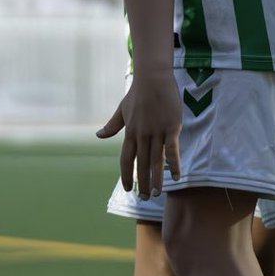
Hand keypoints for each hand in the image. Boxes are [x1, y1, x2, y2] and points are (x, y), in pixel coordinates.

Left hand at [96, 69, 181, 198]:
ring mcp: (156, 131)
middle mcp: (142, 134)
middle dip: (142, 182)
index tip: (128, 189)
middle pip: (141, 163)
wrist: (152, 77)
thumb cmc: (137, 94)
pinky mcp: (171, 127)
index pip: (126, 158)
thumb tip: (98, 136)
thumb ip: (112, 125)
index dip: (126, 175)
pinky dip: (174, 163)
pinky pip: (172, 149)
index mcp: (130, 131)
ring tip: (156, 193)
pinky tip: (176, 176)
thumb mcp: (122, 110)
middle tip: (144, 198)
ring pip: (156, 160)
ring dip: (156, 178)